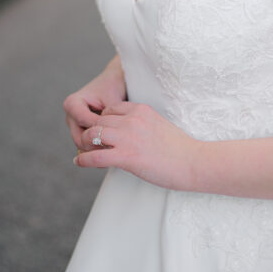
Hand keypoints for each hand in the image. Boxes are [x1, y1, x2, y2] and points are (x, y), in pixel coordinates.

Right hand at [63, 58, 126, 150]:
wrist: (114, 82)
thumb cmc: (113, 88)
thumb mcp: (112, 101)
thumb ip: (110, 119)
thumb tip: (111, 139)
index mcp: (72, 104)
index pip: (83, 123)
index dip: (99, 129)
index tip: (116, 132)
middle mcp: (70, 116)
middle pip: (79, 139)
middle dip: (96, 144)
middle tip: (115, 147)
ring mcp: (74, 125)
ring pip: (83, 145)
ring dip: (98, 147)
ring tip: (116, 148)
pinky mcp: (82, 131)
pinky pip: (88, 145)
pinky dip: (99, 147)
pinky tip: (113, 147)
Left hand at [74, 101, 200, 191]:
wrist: (193, 161)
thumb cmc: (179, 148)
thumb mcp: (158, 125)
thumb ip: (141, 124)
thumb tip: (129, 133)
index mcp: (141, 110)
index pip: (110, 109)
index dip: (102, 120)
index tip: (101, 131)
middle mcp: (132, 120)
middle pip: (99, 121)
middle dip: (92, 132)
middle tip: (87, 143)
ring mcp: (128, 137)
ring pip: (93, 135)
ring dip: (85, 144)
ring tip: (83, 152)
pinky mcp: (126, 156)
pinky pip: (95, 155)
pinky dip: (84, 159)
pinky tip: (79, 162)